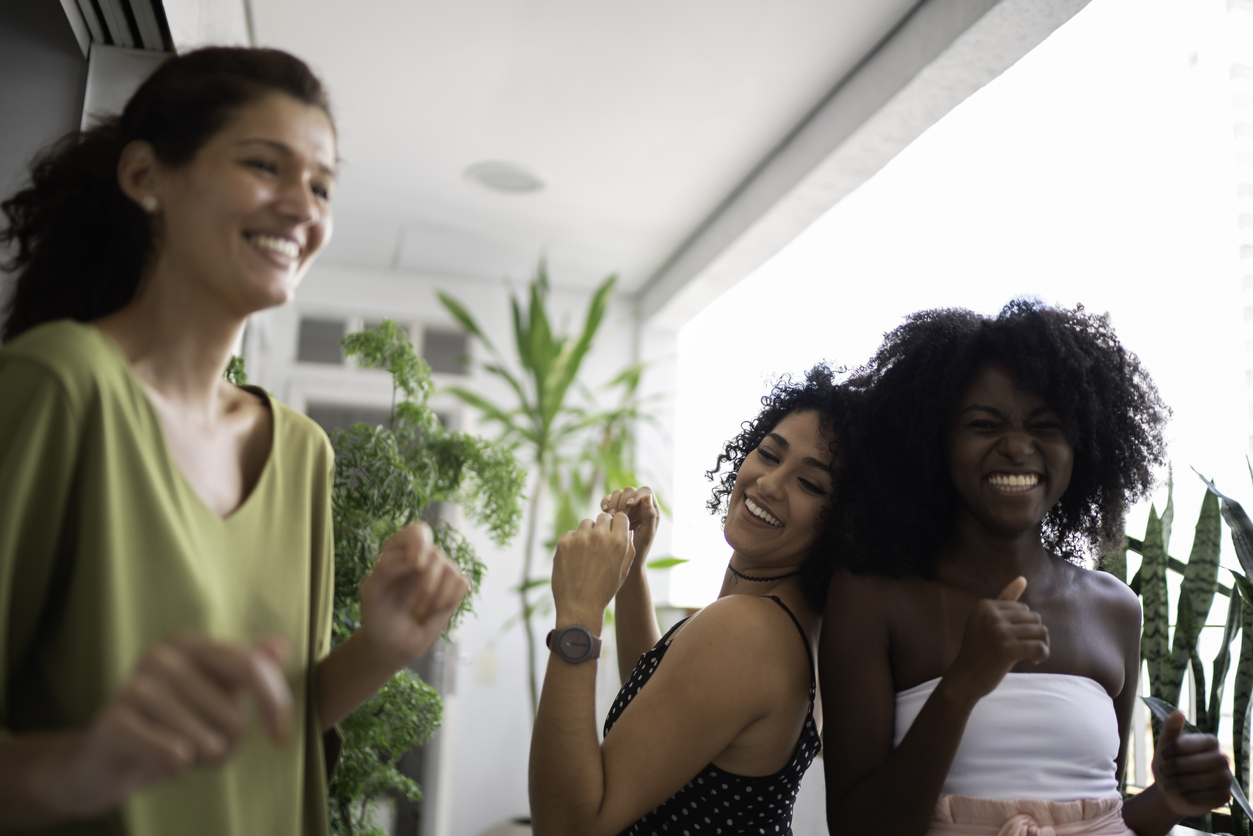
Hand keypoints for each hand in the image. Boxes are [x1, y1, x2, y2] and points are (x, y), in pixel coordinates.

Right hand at [39, 635, 291, 817]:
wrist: (105, 760)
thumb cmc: (171, 724)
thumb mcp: (214, 695)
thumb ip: (249, 669)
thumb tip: (282, 645)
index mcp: (190, 644)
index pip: (250, 666)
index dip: (274, 702)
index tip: (280, 735)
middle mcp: (161, 656)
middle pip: (233, 715)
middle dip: (229, 744)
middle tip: (203, 745)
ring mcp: (133, 686)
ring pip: (206, 741)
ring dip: (202, 759)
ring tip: (179, 751)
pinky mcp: (113, 721)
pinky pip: (175, 756)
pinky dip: (175, 768)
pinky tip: (155, 759)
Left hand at [359, 523, 469, 669]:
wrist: (392, 643)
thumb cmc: (379, 614)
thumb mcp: (372, 590)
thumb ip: (388, 567)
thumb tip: (419, 560)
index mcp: (399, 549)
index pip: (418, 532)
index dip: (420, 544)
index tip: (415, 565)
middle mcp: (423, 555)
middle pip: (436, 555)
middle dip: (424, 586)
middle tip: (409, 605)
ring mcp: (442, 570)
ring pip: (451, 571)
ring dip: (434, 598)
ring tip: (418, 611)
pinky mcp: (455, 586)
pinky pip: (462, 584)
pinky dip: (448, 601)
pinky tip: (434, 611)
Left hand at [552, 513, 635, 623]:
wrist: (580, 606)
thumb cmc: (604, 590)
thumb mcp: (623, 570)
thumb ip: (628, 548)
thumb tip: (627, 531)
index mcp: (619, 542)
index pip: (620, 516)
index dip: (617, 524)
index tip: (613, 533)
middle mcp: (600, 536)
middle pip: (603, 517)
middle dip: (603, 527)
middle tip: (599, 543)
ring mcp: (581, 538)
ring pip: (586, 523)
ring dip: (588, 533)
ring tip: (586, 553)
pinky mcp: (564, 543)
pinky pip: (571, 534)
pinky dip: (573, 543)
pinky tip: (574, 559)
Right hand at [600, 486, 658, 567]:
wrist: (624, 560)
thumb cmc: (640, 549)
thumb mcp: (647, 533)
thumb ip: (650, 515)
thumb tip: (647, 496)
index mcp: (650, 509)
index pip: (645, 491)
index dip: (637, 494)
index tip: (630, 505)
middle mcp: (638, 505)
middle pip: (630, 491)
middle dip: (623, 500)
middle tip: (619, 514)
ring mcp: (625, 507)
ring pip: (618, 494)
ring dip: (613, 502)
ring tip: (611, 515)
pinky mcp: (613, 511)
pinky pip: (607, 500)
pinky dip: (605, 502)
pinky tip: (604, 511)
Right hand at [945, 577, 1049, 702]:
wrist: (965, 678)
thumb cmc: (979, 650)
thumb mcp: (986, 622)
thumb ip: (1004, 601)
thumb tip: (1022, 578)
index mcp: (984, 605)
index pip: (1023, 608)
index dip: (1026, 625)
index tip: (1019, 639)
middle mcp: (990, 615)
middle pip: (1034, 617)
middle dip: (1037, 633)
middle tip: (1030, 649)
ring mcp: (998, 632)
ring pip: (1040, 631)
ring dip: (1042, 644)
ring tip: (1034, 655)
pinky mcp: (1007, 649)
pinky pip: (1039, 646)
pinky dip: (1043, 654)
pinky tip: (1035, 661)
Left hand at [1152, 710, 1231, 816]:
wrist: (1171, 792)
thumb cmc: (1169, 765)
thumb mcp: (1165, 746)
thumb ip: (1171, 728)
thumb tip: (1178, 712)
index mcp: (1210, 742)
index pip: (1186, 743)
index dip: (1170, 749)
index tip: (1163, 754)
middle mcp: (1222, 759)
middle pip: (1193, 763)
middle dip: (1172, 768)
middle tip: (1164, 770)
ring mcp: (1226, 778)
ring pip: (1199, 781)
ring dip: (1177, 784)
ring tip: (1168, 784)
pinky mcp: (1225, 796)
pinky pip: (1204, 798)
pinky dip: (1188, 797)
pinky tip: (1183, 794)